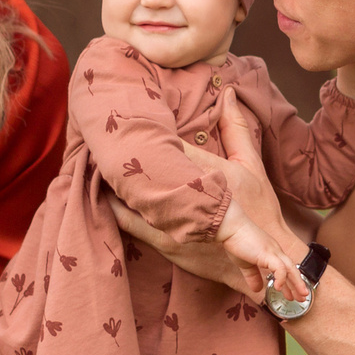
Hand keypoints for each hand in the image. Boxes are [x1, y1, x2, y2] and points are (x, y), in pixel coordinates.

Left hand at [105, 93, 297, 299]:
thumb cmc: (260, 210)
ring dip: (113, 181)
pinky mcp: (163, 242)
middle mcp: (187, 199)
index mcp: (208, 173)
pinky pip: (130, 224)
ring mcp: (173, 223)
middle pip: (145, 172)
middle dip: (123, 155)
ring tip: (93, 162)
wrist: (261, 263)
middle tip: (101, 136)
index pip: (170, 148)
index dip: (147, 133)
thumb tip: (229, 92)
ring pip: (131, 198)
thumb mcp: (251, 165)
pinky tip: (100, 194)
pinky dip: (115, 207)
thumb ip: (237, 127)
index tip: (127, 117)